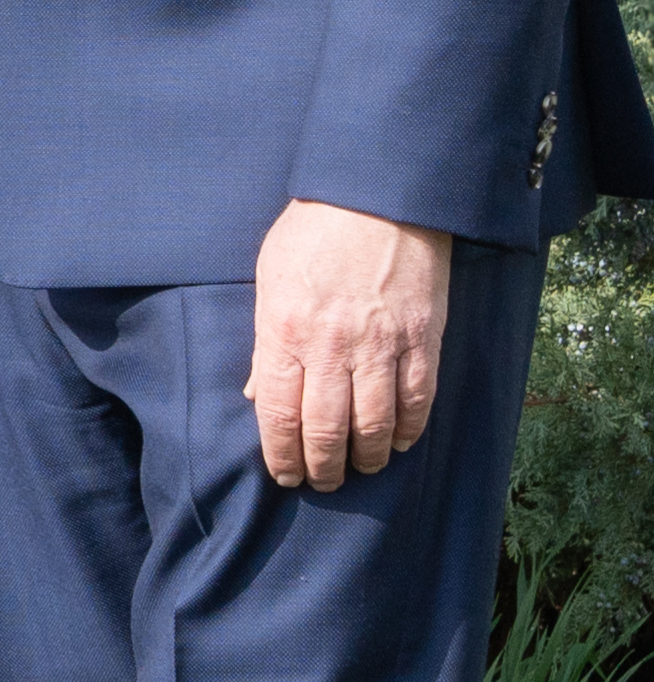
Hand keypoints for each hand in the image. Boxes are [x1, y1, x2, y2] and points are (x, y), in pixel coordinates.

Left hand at [246, 198, 452, 487]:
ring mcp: (381, 345)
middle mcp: (331, 347)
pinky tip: (402, 443)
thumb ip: (265, 342)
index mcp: (284, 332)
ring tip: (362, 468)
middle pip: (326, 429)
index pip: (279, 414)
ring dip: (368, 456)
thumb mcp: (269, 280)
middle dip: (323, 466)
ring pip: (375, 424)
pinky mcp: (423, 339)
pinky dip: (410, 430)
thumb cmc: (312, 234)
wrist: (378, 198)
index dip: (282, 455)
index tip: (285, 475)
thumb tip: (258, 394)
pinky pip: (418, 400)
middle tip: (323, 482)